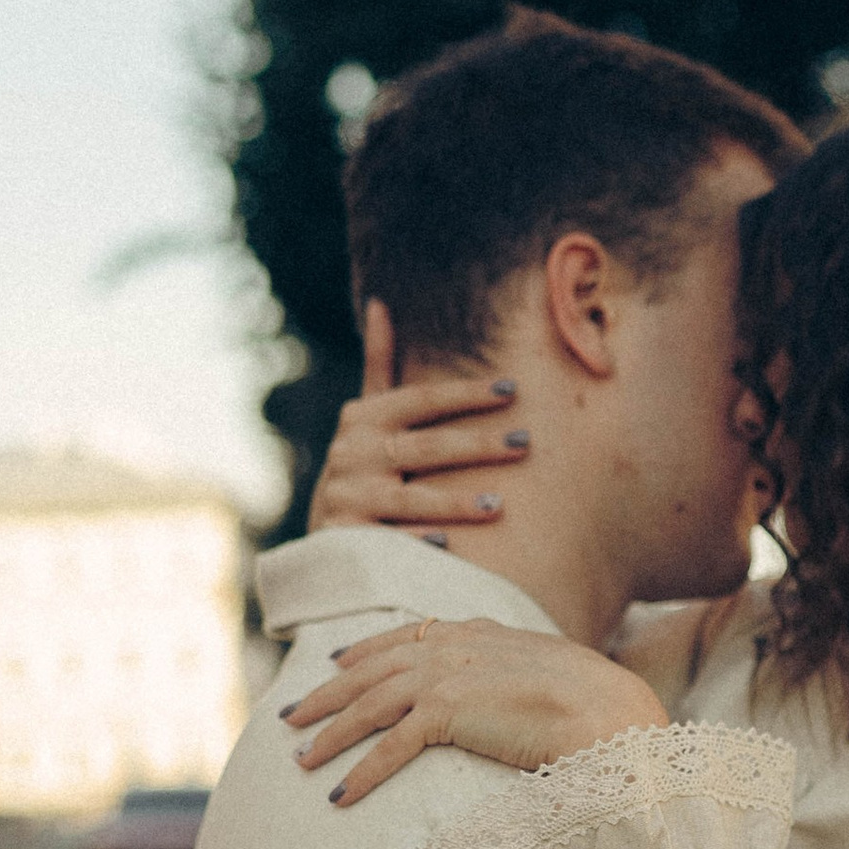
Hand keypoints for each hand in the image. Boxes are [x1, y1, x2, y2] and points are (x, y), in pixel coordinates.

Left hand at [282, 618, 669, 808]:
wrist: (609, 711)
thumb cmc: (596, 701)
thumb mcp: (549, 669)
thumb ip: (516, 669)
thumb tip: (508, 687)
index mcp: (477, 633)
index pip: (405, 638)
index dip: (365, 651)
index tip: (337, 663)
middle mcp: (454, 647)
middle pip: (371, 670)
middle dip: (327, 694)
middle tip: (291, 716)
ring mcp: (447, 677)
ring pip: (369, 705)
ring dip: (331, 735)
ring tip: (302, 761)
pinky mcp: (446, 713)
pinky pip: (390, 747)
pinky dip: (362, 773)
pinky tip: (341, 796)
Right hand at [309, 301, 531, 538]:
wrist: (324, 542)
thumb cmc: (362, 469)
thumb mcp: (365, 418)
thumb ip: (378, 366)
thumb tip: (380, 304)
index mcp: (362, 420)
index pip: (421, 400)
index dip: (465, 394)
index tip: (512, 389)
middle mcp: (352, 456)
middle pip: (424, 447)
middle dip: (477, 445)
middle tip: (525, 442)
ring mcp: (347, 499)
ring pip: (409, 498)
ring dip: (454, 502)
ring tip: (499, 504)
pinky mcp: (347, 543)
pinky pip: (389, 543)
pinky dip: (417, 543)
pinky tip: (450, 545)